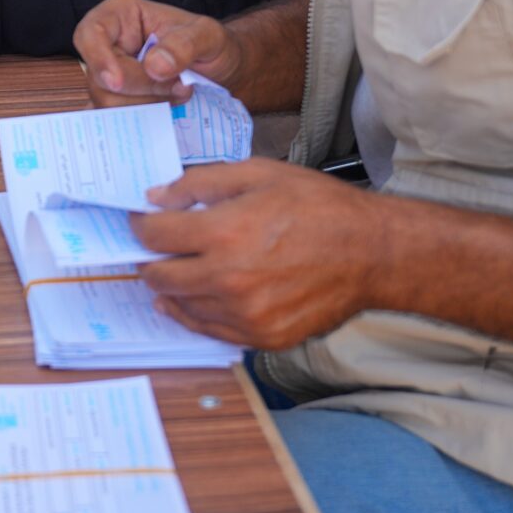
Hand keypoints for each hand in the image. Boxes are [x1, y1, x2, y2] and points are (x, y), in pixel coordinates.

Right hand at [74, 0, 233, 107]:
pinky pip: (117, 119)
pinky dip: (143, 120)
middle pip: (100, 78)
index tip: (118, 82)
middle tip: (180, 85)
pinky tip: (167, 110)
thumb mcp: (207, 35)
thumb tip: (155, 66)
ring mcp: (112, 77)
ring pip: (108, 103)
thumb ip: (184, 45)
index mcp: (121, 16)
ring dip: (148, 105)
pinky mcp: (120, 102)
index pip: (90, 33)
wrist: (221, 68)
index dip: (98, 59)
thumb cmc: (210, 42)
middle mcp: (109, 46)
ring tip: (179, 93)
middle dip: (142, 88)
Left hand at [130, 159, 386, 348]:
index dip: (141, 226)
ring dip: (173, 288)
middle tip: (154, 249)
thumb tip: (157, 196)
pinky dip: (198, 313)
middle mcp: (230, 279)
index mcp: (226, 233)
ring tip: (179, 269)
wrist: (371, 253)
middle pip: (160, 276)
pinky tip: (198, 297)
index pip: (155, 236)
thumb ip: (200, 182)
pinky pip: (211, 330)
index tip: (141, 221)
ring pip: (182, 306)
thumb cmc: (318, 206)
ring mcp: (246, 315)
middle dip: (149, 259)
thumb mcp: (258, 173)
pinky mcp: (263, 338)